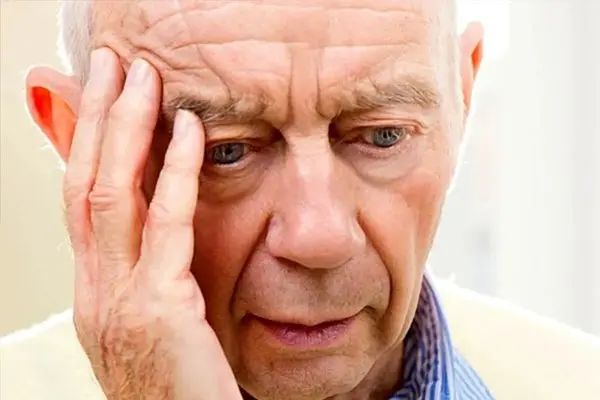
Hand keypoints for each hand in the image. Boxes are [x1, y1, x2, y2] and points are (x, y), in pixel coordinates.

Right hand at [64, 47, 241, 399]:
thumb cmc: (176, 388)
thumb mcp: (153, 322)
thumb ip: (151, 272)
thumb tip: (163, 225)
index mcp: (95, 292)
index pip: (79, 199)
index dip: (84, 142)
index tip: (98, 97)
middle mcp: (96, 291)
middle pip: (83, 184)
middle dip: (92, 119)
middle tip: (109, 66)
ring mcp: (120, 300)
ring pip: (110, 194)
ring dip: (123, 129)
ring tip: (139, 77)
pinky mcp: (160, 310)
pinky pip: (167, 226)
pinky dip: (177, 173)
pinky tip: (189, 132)